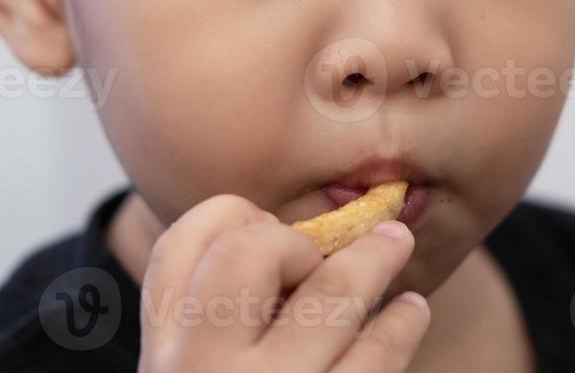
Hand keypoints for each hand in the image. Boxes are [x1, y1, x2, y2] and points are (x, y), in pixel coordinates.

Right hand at [137, 194, 430, 371]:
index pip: (180, 244)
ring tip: (397, 246)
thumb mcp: (197, 369)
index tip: (268, 224)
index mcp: (164, 352)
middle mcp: (201, 369)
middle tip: (319, 250)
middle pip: (245, 252)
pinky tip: (410, 313)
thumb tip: (305, 240)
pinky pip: (375, 356)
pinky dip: (400, 324)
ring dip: (374, 261)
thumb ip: (219, 318)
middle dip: (289, 239)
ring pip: (329, 297)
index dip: (230, 217)